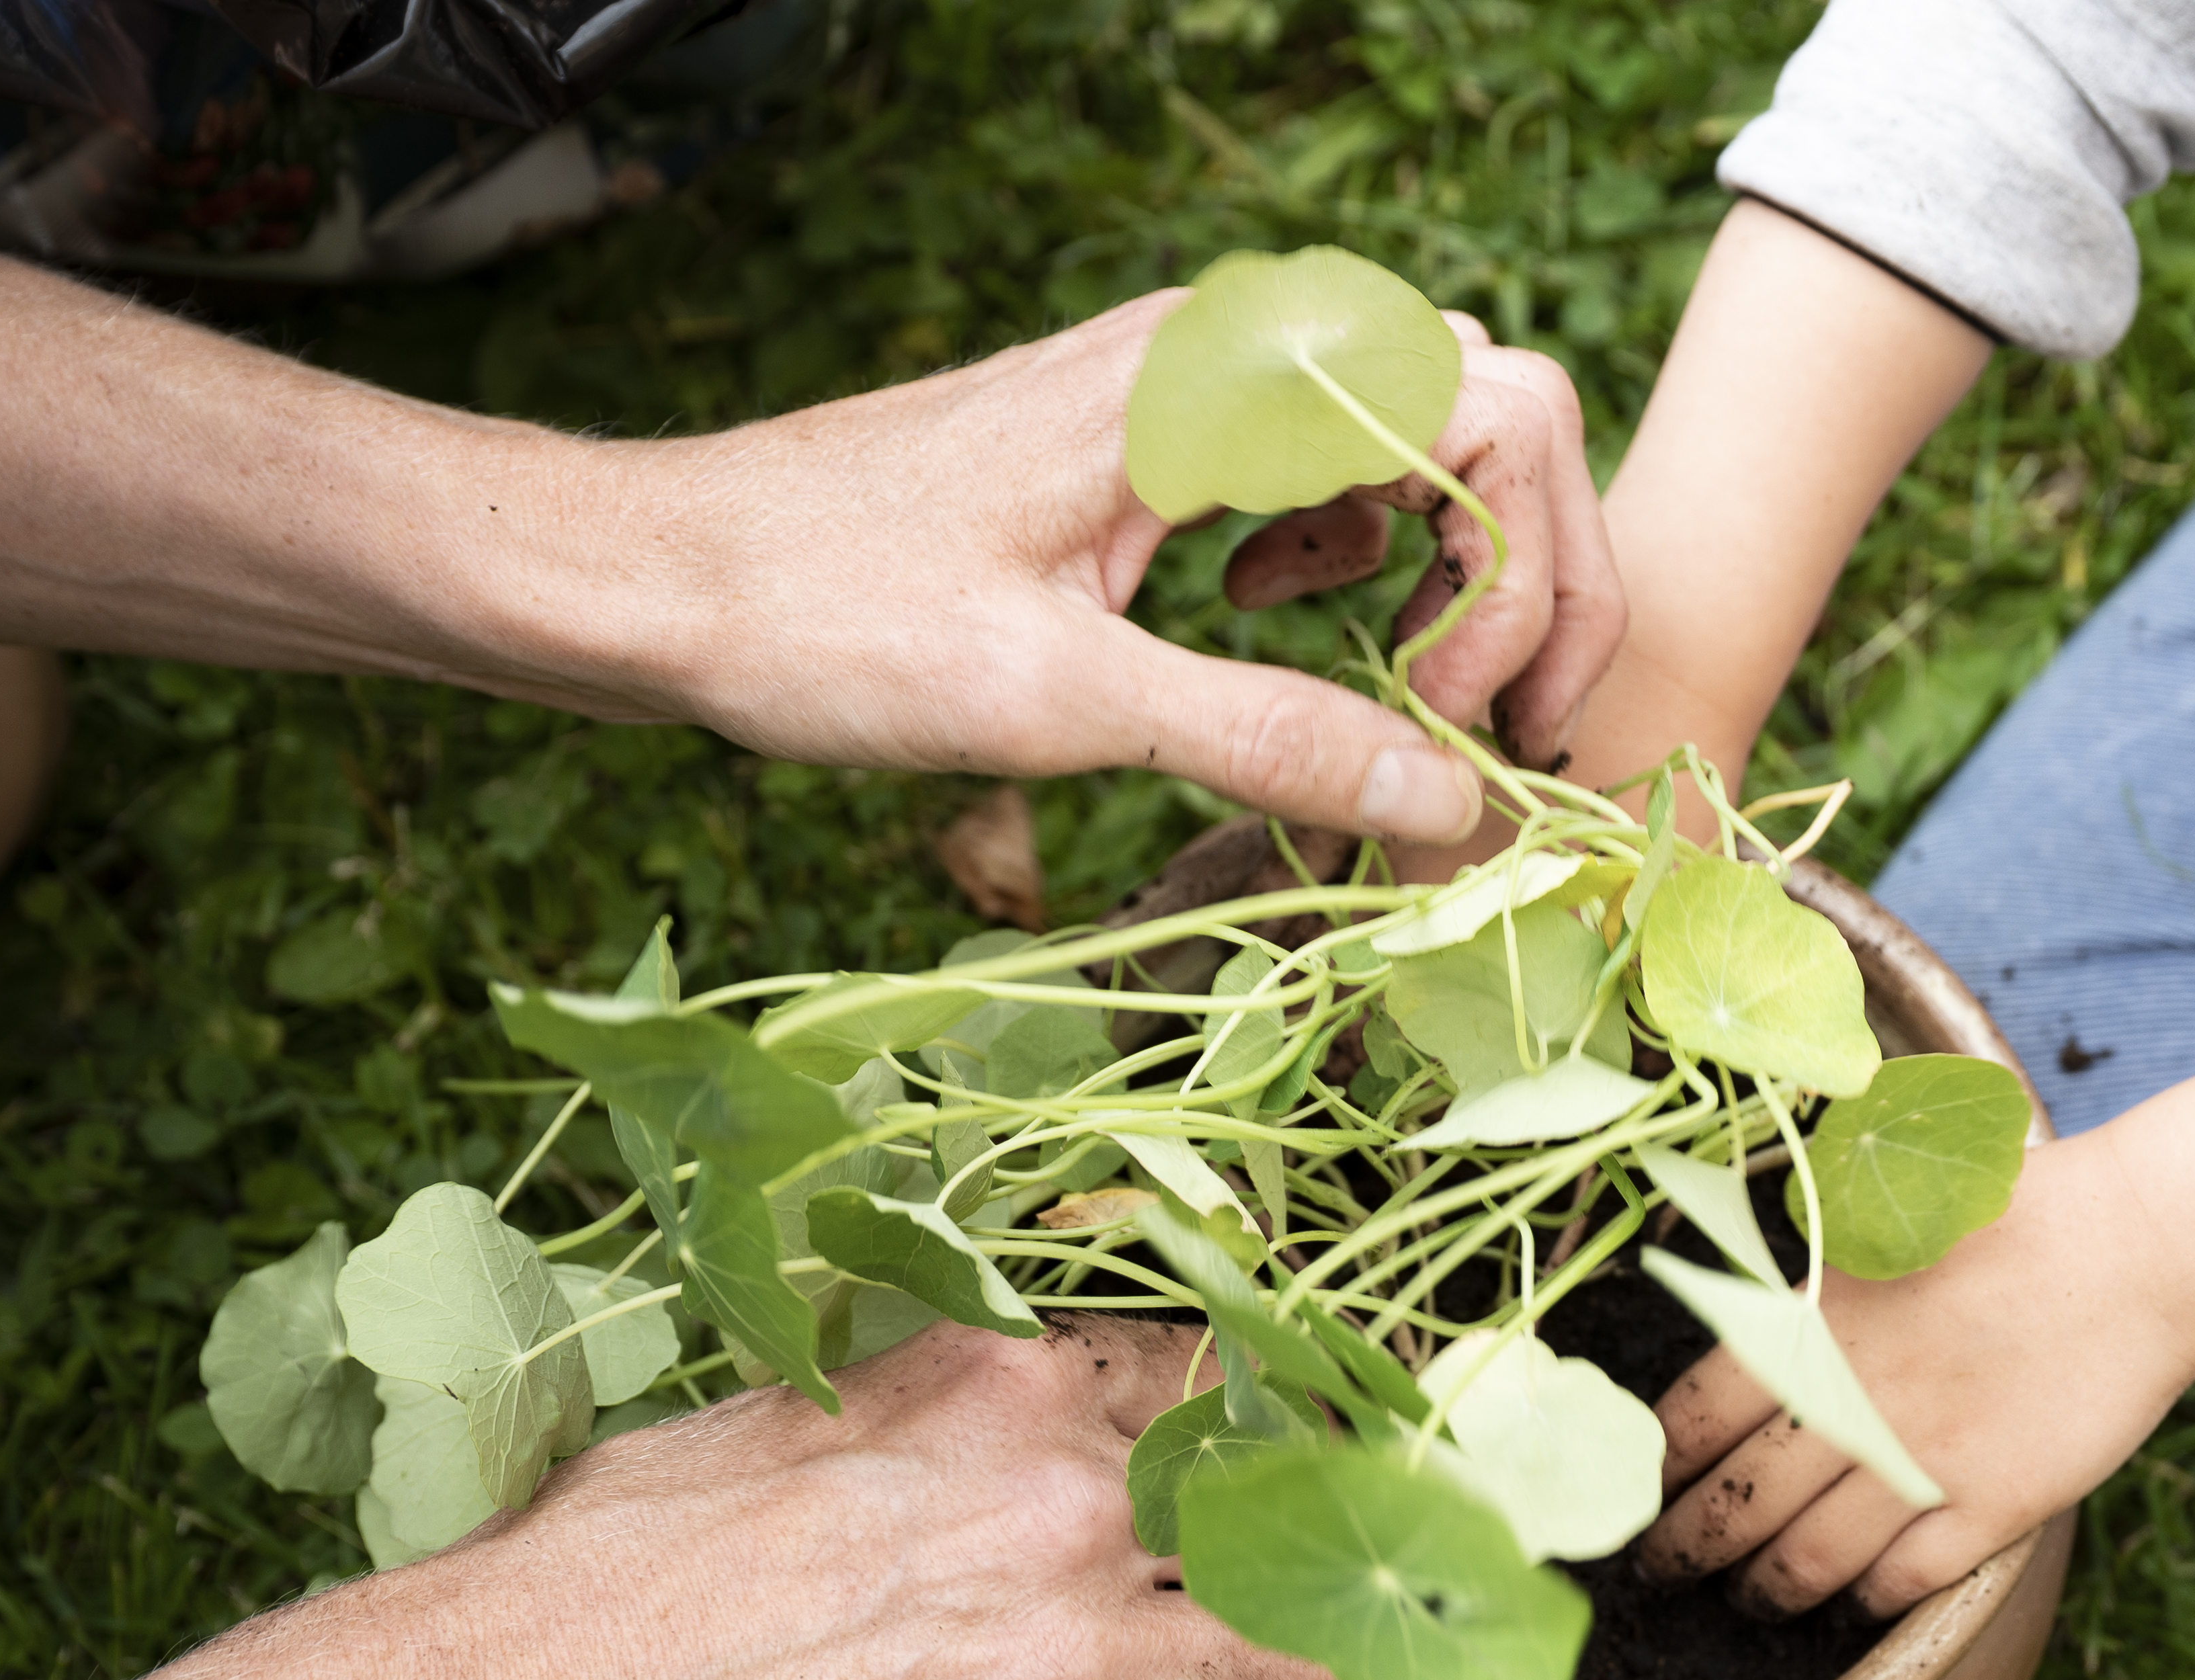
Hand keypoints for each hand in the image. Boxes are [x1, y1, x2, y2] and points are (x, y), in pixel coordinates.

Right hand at [472, 1314, 1346, 1679]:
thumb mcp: (777, 1414)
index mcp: (995, 1382)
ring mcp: (1083, 1657)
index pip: (1212, 1369)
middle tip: (1331, 1561)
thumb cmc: (607, 1577)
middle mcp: (1065, 1502)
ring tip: (1311, 1671)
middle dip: (1318, 1531)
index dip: (1259, 1419)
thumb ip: (925, 1402)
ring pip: (1316, 1637)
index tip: (1277, 1449)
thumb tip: (990, 1403)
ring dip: (1325, 1653)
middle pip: (1290, 1495)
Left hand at [630, 293, 1620, 841]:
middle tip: (1488, 728)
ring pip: (1421, 436)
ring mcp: (1194, 385)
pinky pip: (1326, 461)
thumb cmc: (829, 618)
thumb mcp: (1064, 704)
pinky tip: (1278, 622)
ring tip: (1407, 692)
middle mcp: (1226, 355)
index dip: (1524, 578)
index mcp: (1222, 385)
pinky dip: (1356, 551)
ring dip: (1453, 569)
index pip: (1500, 417)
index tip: (1458, 717)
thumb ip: (1271, 743)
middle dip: (1527, 577)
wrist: (668, 573)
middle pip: (1493, 412)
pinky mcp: (1158, 434)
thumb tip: (1449, 810)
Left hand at [1637, 1137, 2194, 1617]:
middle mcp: (1850, 1401)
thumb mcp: (1877, 1226)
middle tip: (1666, 1569)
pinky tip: (1850, 1601)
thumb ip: (1805, 1289)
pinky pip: (1901, 1582)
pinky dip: (1862, 1601)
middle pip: (1732, 1507)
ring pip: (1806, 1560)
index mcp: (1809, 1326)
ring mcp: (1920, 1461)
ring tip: (1752, 1598)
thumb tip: (1736, 1327)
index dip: (1653, 1472)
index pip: (1690, 1421)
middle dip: (1685, 1551)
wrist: (2132, 1247)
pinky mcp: (1992, 1505)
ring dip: (1765, 1591)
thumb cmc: (2007, 1219)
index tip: (1638, 1495)